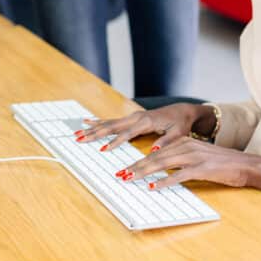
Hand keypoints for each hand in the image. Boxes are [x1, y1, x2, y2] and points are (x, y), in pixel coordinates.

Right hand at [76, 103, 203, 152]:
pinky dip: (99, 122)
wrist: (182, 111)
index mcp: (146, 122)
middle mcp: (136, 117)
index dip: (116, 141)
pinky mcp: (131, 118)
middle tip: (80, 138)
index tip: (104, 149)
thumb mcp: (179, 134)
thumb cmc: (181, 124)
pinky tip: (87, 122)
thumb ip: (167, 142)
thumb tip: (155, 149)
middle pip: (112, 126)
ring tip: (77, 133)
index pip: (127, 133)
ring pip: (109, 123)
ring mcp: (132, 117)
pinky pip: (112, 121)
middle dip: (95, 133)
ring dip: (92, 128)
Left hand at [120, 136, 260, 189]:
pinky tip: (154, 187)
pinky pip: (180, 175)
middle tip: (120, 174)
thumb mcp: (198, 157)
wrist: (245, 164)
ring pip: (163, 163)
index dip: (138, 160)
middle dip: (135, 166)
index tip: (124, 168)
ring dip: (144, 172)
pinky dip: (165, 181)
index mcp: (184, 142)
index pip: (156, 151)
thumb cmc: (221, 164)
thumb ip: (180, 162)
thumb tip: (161, 172)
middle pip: (155, 156)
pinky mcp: (202, 168)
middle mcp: (186, 146)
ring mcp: (194, 156)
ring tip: (130, 179)